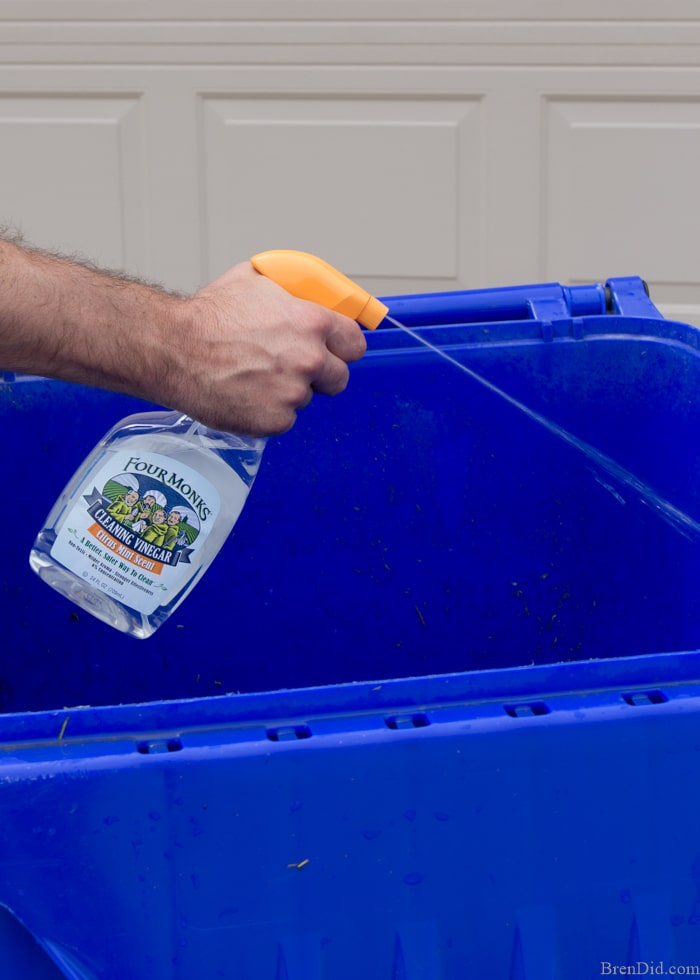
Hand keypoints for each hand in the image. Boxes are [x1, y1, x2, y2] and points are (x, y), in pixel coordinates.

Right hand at [166, 261, 367, 434]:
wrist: (174, 349)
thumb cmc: (208, 317)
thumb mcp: (254, 281)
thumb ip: (289, 291)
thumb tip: (303, 292)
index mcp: (312, 322)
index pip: (355, 343)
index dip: (343, 348)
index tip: (335, 352)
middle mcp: (309, 359)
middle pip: (339, 378)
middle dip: (321, 376)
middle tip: (292, 369)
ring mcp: (293, 393)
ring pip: (305, 399)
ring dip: (287, 393)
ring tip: (253, 378)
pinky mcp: (275, 420)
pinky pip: (283, 420)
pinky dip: (267, 413)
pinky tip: (244, 396)